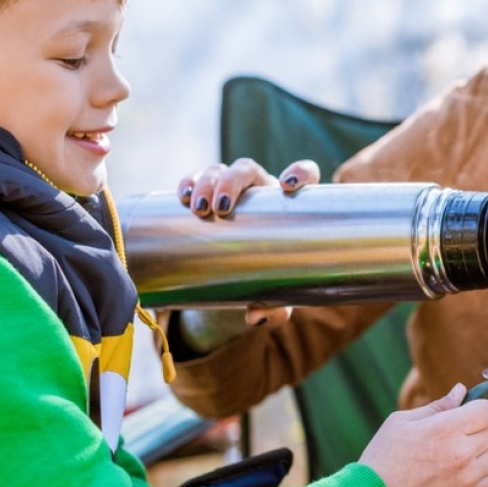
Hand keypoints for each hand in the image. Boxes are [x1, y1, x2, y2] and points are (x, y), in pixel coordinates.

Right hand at [176, 158, 320, 324]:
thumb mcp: (277, 292)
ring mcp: (233, 188)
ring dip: (207, 183)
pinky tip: (183, 195)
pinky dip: (189, 182)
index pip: (303, 174)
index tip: (288, 186)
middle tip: (221, 210)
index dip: (299, 172)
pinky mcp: (208, 193)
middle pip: (248, 169)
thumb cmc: (269, 274)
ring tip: (199, 209)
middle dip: (232, 182)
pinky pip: (197, 178)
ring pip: (220, 170)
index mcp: (289, 204)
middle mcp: (261, 189)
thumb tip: (257, 317)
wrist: (240, 272)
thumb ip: (275, 306)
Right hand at [360, 384, 487, 486]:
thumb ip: (436, 406)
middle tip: (463, 431)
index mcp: (444, 428)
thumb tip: (460, 391)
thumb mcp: (401, 422)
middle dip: (481, 426)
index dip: (481, 406)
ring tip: (470, 450)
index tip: (470, 411)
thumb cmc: (383, 459)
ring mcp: (467, 476)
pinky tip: (475, 468)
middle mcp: (461, 452)